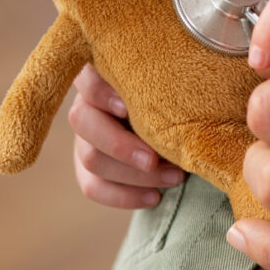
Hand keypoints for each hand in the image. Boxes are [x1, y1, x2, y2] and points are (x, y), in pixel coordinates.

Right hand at [68, 65, 184, 208]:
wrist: (183, 122)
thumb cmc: (182, 92)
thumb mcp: (177, 81)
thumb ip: (171, 81)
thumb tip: (188, 91)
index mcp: (104, 72)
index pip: (87, 78)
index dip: (102, 94)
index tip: (129, 108)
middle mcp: (88, 103)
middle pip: (82, 122)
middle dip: (119, 144)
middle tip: (154, 158)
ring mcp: (84, 137)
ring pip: (90, 158)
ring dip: (133, 174)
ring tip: (176, 177)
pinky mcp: (89, 167)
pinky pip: (92, 187)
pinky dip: (124, 196)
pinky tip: (155, 197)